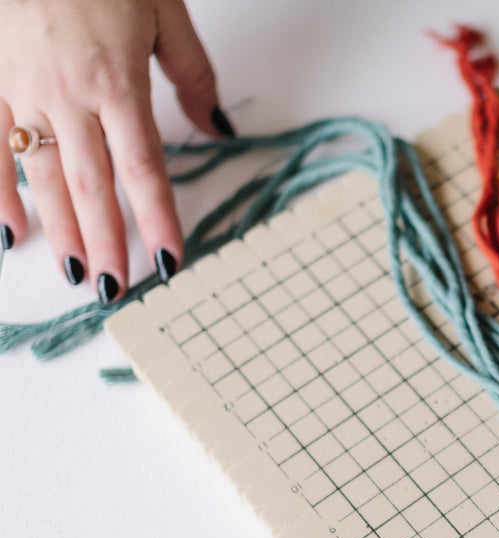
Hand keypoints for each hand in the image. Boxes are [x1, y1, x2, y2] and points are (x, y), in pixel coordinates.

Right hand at [0, 0, 229, 300]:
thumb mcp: (165, 13)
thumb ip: (192, 75)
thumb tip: (218, 126)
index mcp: (117, 81)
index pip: (144, 168)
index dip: (157, 218)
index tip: (169, 259)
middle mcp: (68, 94)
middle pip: (93, 185)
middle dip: (108, 241)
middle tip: (119, 289)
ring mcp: (22, 89)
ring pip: (44, 175)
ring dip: (62, 229)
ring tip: (80, 273)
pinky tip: (10, 233)